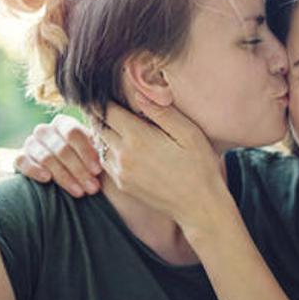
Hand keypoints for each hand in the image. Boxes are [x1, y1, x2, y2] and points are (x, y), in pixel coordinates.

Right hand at [13, 114, 101, 196]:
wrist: (71, 178)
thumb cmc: (89, 164)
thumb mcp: (97, 154)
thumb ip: (100, 147)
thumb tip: (107, 146)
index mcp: (65, 123)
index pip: (73, 133)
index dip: (86, 152)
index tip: (98, 171)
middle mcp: (46, 130)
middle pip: (61, 148)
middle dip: (79, 170)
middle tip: (93, 187)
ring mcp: (31, 143)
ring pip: (46, 157)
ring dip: (64, 176)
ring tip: (80, 192)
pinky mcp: (20, 157)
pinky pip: (21, 161)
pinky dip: (34, 169)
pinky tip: (47, 179)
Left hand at [98, 95, 239, 240]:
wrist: (199, 207)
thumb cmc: (200, 167)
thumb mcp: (189, 133)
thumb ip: (162, 113)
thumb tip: (139, 95)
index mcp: (138, 138)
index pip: (107, 110)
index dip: (105, 99)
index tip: (109, 92)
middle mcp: (123, 155)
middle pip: (98, 126)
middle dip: (101, 114)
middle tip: (111, 105)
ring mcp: (121, 172)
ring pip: (99, 145)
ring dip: (104, 133)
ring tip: (118, 125)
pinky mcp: (123, 185)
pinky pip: (106, 162)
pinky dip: (109, 151)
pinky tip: (125, 147)